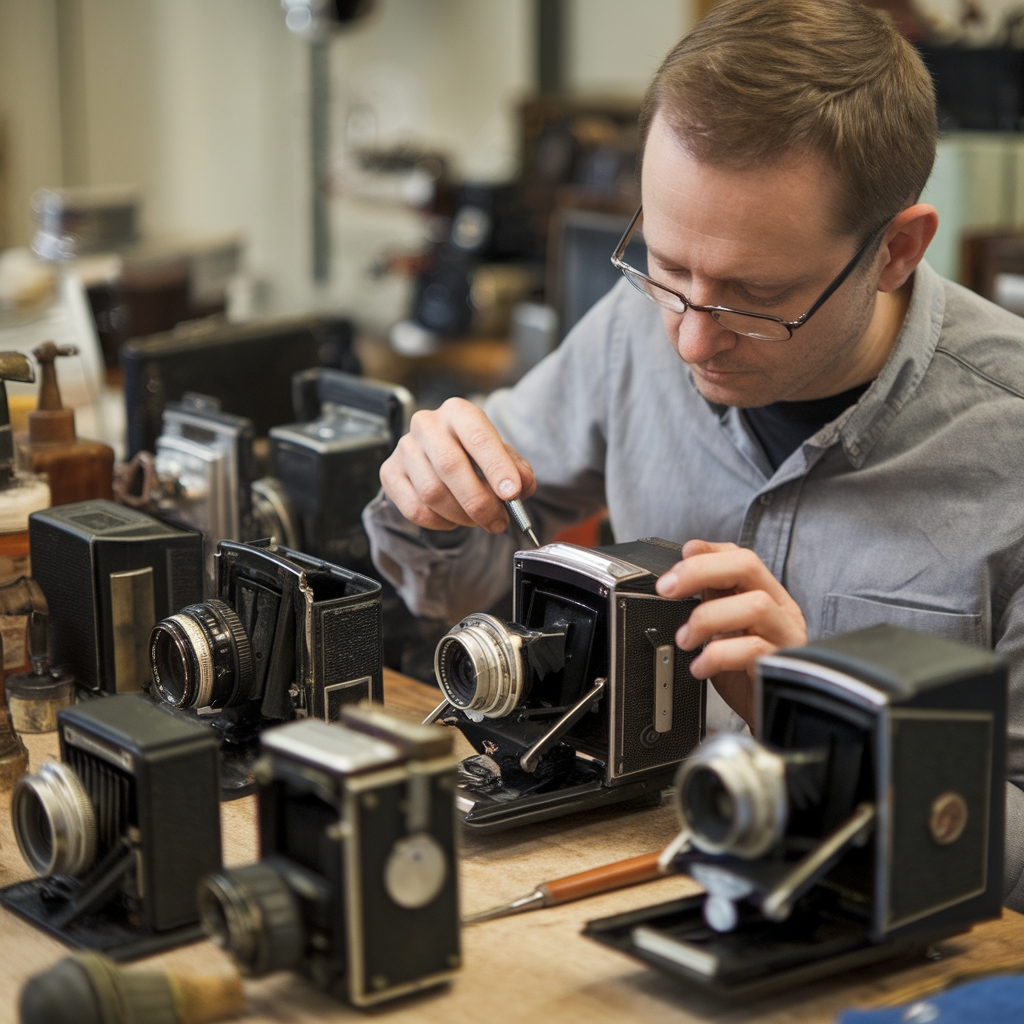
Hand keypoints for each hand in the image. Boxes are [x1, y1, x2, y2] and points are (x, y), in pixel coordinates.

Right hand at [380, 398, 535, 532]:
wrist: (442, 459)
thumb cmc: (477, 457)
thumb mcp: (504, 458)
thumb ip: (518, 471)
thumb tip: (520, 487)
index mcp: (459, 412)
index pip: (477, 436)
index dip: (496, 467)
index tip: (511, 494)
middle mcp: (427, 424)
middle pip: (450, 466)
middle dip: (479, 501)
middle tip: (498, 522)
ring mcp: (404, 448)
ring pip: (432, 492)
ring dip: (461, 515)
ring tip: (477, 519)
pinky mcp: (389, 472)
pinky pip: (415, 508)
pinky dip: (439, 522)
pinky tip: (452, 517)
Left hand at [655, 540, 806, 725]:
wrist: (766, 716)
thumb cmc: (743, 673)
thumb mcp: (721, 631)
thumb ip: (708, 604)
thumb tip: (673, 582)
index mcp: (765, 594)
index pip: (740, 556)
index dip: (707, 551)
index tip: (678, 558)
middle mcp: (780, 609)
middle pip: (748, 566)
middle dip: (700, 570)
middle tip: (667, 589)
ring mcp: (786, 635)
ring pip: (755, 605)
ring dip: (708, 618)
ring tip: (685, 639)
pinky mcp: (782, 665)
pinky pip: (754, 649)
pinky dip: (718, 655)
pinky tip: (700, 667)